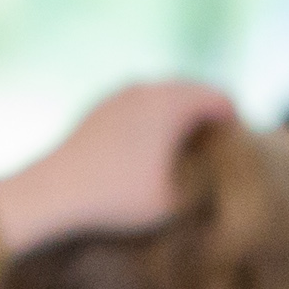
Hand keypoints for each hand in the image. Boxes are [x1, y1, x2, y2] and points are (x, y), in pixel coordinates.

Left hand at [0, 80, 229, 254]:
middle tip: (214, 158)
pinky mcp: (101, 106)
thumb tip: (221, 180)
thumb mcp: (175, 202)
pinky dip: (153, 124)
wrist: (52, 191)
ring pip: (166, 98)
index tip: (234, 159)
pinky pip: (141, 106)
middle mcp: (148, 86)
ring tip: (184, 157)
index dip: (236, 128)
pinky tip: (149, 156)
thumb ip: (207, 185)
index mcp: (172, 100)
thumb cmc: (117, 197)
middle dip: (209, 121)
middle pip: (196, 93)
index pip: (223, 99)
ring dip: (180, 121)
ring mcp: (121, 93)